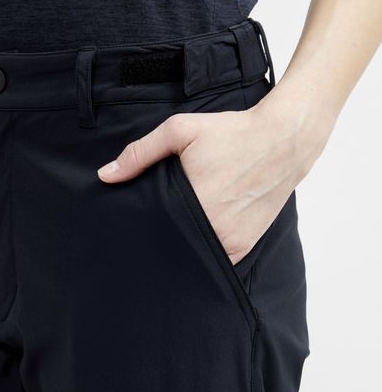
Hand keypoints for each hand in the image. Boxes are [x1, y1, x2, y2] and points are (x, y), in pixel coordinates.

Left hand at [97, 84, 332, 263]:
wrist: (284, 139)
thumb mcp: (181, 131)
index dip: (142, 232)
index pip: (154, 232)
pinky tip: (199, 234)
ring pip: (195, 256)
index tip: (134, 229)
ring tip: (177, 230)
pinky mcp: (244, 247)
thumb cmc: (232, 133)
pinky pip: (217, 259)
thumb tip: (106, 175)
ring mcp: (231, 243)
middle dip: (161, 241)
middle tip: (154, 229)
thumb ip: (141, 153)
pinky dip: (206, 250)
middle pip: (174, 247)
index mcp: (194, 206)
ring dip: (184, 247)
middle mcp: (214, 231)